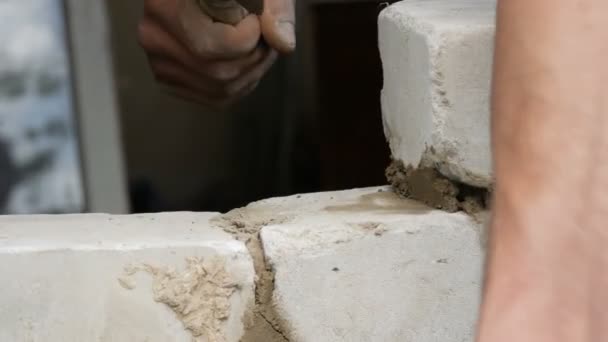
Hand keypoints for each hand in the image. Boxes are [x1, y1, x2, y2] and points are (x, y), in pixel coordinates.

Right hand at [138, 0, 294, 108]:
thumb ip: (276, 8)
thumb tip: (283, 43)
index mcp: (164, 4)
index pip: (210, 46)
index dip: (247, 39)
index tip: (256, 19)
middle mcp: (153, 35)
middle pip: (217, 73)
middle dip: (255, 58)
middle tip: (266, 36)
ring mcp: (159, 62)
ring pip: (220, 89)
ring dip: (253, 72)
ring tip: (260, 46)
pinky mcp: (171, 80)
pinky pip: (216, 98)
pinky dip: (242, 84)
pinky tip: (247, 60)